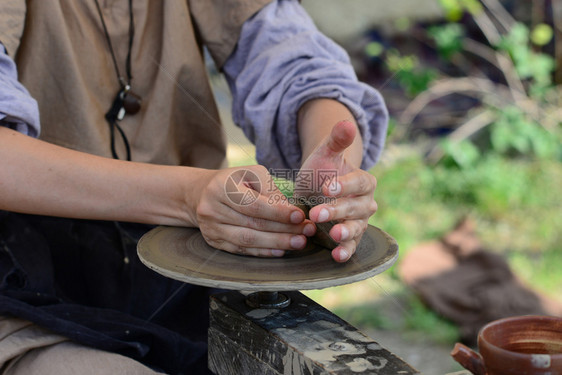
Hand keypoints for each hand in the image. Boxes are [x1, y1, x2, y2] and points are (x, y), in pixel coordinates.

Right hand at [194, 165, 315, 256]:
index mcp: (221, 187)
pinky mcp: (214, 242)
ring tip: (299, 243)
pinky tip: (280, 251)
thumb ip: (271, 190)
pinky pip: (241, 250)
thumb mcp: (252, 174)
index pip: (253, 204)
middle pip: (252, 224)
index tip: (301, 216)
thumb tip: (291, 212)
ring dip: (276, 243)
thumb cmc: (235, 181)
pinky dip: (263, 252)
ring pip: (247, 240)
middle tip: (306, 232)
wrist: (202, 193)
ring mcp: (211, 228)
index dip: (278, 212)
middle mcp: (212, 209)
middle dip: (284, 230)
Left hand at [297, 120, 377, 262]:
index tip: (327, 187)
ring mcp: (358, 222)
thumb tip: (346, 122)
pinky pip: (350, 245)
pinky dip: (345, 251)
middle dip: (337, 211)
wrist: (315, 190)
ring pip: (356, 228)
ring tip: (333, 236)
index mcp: (364, 181)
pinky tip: (336, 256)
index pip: (359, 183)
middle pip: (356, 208)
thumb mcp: (325, 154)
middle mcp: (365, 203)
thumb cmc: (322, 170)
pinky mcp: (348, 238)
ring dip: (345, 233)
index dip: (345, 186)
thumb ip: (336, 140)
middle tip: (317, 213)